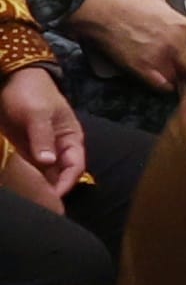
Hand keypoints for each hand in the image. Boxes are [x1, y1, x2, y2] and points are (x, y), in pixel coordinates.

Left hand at [0, 67, 86, 209]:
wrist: (11, 80)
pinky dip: (24, 179)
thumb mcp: (37, 114)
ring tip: (27, 200)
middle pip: (60, 175)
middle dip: (51, 189)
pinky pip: (28, 170)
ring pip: (43, 175)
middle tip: (37, 204)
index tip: (52, 197)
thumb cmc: (31, 94)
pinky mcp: (25, 152)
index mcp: (71, 139)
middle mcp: (59, 149)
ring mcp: (41, 151)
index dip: (67, 182)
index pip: (75, 166)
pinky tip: (18, 187)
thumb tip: (49, 162)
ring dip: (36, 186)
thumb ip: (43, 138)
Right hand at [72, 0, 185, 95]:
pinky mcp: (141, 70)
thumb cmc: (127, 0)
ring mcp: (159, 60)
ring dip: (182, 79)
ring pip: (182, 80)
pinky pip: (162, 87)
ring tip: (179, 76)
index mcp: (184, 27)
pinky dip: (165, 86)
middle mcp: (176, 46)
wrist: (99, 12)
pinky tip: (164, 81)